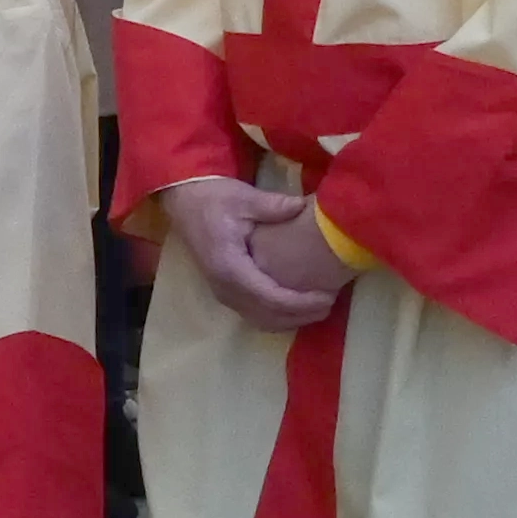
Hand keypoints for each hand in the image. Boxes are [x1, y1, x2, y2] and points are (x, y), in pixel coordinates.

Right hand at [164, 175, 352, 329]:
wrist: (185, 202)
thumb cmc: (214, 199)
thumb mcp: (244, 197)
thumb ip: (274, 206)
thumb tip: (302, 206)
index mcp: (229, 267)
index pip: (270, 297)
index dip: (300, 302)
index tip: (327, 297)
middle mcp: (224, 288)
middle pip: (267, 316)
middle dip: (301, 315)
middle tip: (331, 303)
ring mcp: (223, 293)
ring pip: (260, 320)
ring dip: (291, 319)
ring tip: (319, 308)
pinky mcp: (225, 291)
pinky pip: (253, 314)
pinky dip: (277, 316)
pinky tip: (297, 308)